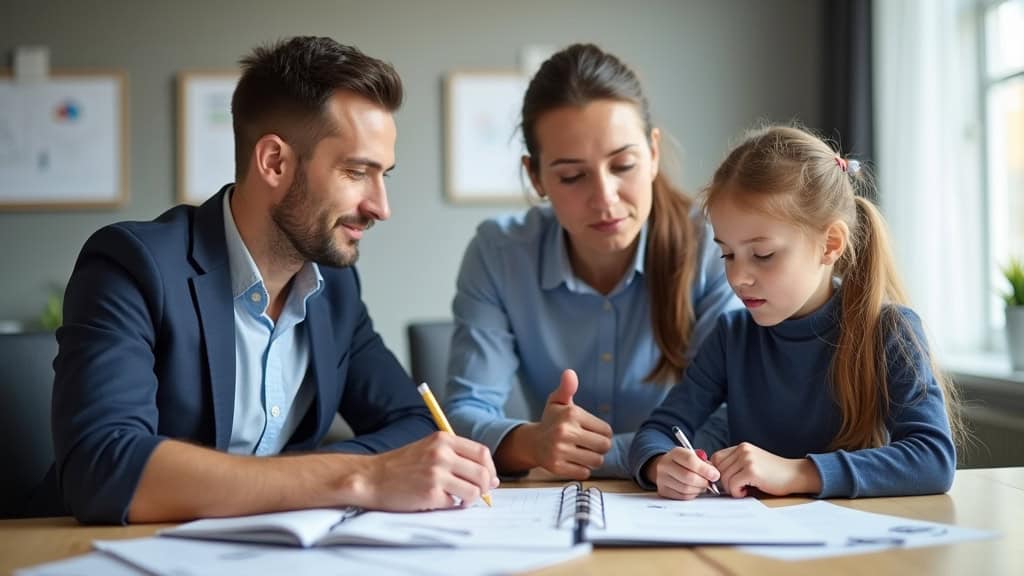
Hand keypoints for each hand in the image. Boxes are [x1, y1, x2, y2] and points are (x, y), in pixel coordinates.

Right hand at [353, 432, 498, 510]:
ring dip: (471, 499)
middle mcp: (442, 454)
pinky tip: (438, 501)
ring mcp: (436, 474)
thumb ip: (457, 457)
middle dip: (485, 488)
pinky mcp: (430, 494)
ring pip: (474, 491)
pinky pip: (454, 504)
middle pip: (483, 473)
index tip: (488, 479)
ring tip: (459, 499)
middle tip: (477, 494)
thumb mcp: (428, 449)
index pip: (482, 453)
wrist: (371, 478)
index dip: (490, 469)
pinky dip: (451, 505)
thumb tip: (491, 478)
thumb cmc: (401, 466)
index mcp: (443, 439)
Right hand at [500, 369, 611, 479]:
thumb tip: (570, 373)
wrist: (532, 442)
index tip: (593, 432)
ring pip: (596, 461)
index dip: (604, 433)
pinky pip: (584, 473)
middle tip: (591, 444)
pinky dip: (582, 469)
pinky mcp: (556, 467)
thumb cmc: (552, 420)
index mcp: (571, 414)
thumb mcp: (558, 401)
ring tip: (583, 453)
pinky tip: (574, 461)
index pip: (607, 430)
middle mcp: (564, 432)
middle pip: (604, 446)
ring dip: (593, 459)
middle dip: (601, 447)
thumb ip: (567, 388)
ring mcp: (559, 450)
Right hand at [648, 447, 720, 499]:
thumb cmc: (683, 462)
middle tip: (710, 482)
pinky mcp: (663, 491)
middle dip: (703, 481)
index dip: (705, 469)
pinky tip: (694, 489)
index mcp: (675, 453)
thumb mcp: (693, 456)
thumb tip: (714, 475)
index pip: (690, 460)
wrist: (665, 467)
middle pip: (688, 477)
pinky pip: (682, 496)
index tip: (715, 475)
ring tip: (702, 485)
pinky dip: (692, 494)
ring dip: (698, 489)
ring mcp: (662, 479)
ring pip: (686, 489)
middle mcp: (665, 465)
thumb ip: (704, 463)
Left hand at [710, 442, 821, 496]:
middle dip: (725, 483)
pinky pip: (733, 485)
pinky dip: (737, 492)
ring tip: (745, 489)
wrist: (796, 475)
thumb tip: (712, 476)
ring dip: (732, 489)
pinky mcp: (752, 470)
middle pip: (718, 469)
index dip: (718, 472)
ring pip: (724, 478)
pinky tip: (748, 491)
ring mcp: (747, 459)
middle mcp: (743, 450)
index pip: (716, 458)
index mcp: (741, 447)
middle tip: (739, 488)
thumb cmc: (773, 474)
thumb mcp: (751, 463)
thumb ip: (735, 465)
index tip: (727, 482)